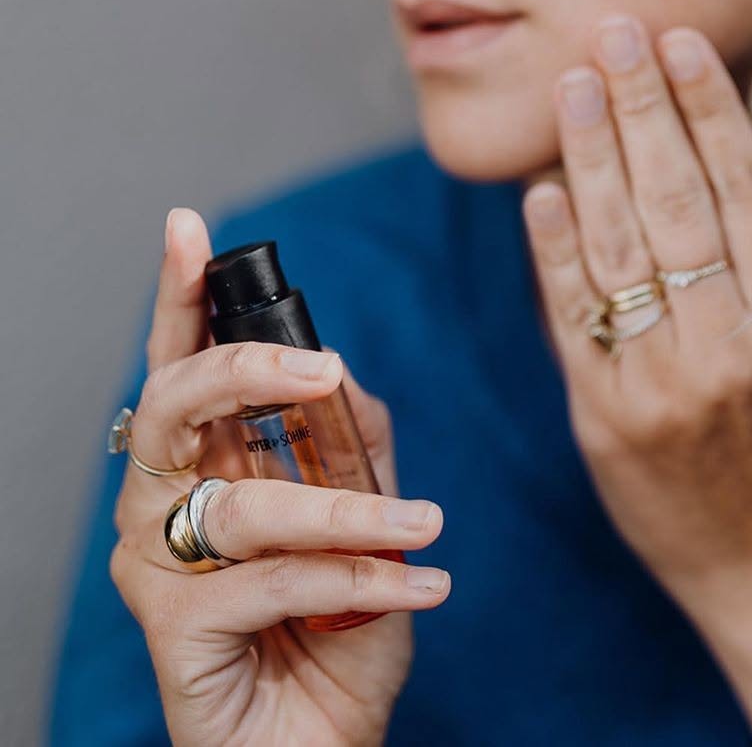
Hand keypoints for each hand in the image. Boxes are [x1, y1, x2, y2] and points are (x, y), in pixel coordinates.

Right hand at [108, 208, 450, 746]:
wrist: (327, 743)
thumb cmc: (336, 631)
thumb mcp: (365, 519)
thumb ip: (350, 441)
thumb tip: (343, 369)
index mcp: (203, 461)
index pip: (180, 364)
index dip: (179, 295)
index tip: (190, 226)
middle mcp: (162, 502)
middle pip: (170, 404)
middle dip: (246, 369)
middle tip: (321, 370)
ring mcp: (156, 567)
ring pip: (245, 503)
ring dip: (349, 511)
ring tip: (424, 525)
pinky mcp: (173, 632)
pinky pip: (273, 581)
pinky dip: (358, 581)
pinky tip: (421, 586)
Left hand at [521, 14, 751, 625]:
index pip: (743, 189)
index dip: (709, 109)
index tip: (681, 43)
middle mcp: (727, 342)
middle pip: (674, 199)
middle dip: (641, 107)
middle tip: (614, 32)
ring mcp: (660, 378)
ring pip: (618, 244)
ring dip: (590, 157)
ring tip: (572, 84)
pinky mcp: (602, 412)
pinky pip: (572, 315)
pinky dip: (554, 249)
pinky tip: (539, 188)